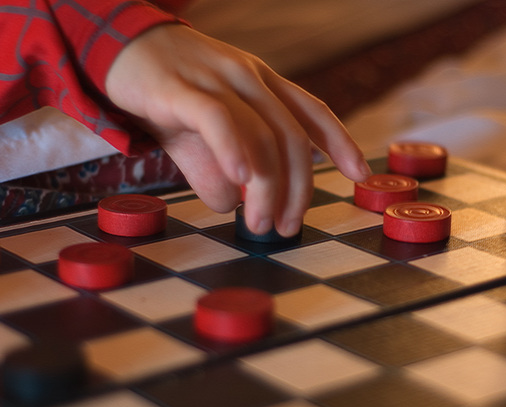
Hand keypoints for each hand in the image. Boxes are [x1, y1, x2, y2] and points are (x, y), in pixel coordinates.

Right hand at [105, 24, 370, 236]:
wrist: (114, 49)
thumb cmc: (168, 96)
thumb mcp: (203, 135)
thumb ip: (220, 167)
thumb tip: (231, 206)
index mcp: (263, 84)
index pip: (313, 112)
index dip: (340, 143)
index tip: (360, 175)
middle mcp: (249, 78)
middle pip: (291, 136)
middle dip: (298, 189)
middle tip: (286, 227)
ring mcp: (216, 79)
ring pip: (259, 135)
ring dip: (265, 187)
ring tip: (259, 225)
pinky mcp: (179, 87)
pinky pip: (216, 118)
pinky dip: (233, 150)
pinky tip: (239, 181)